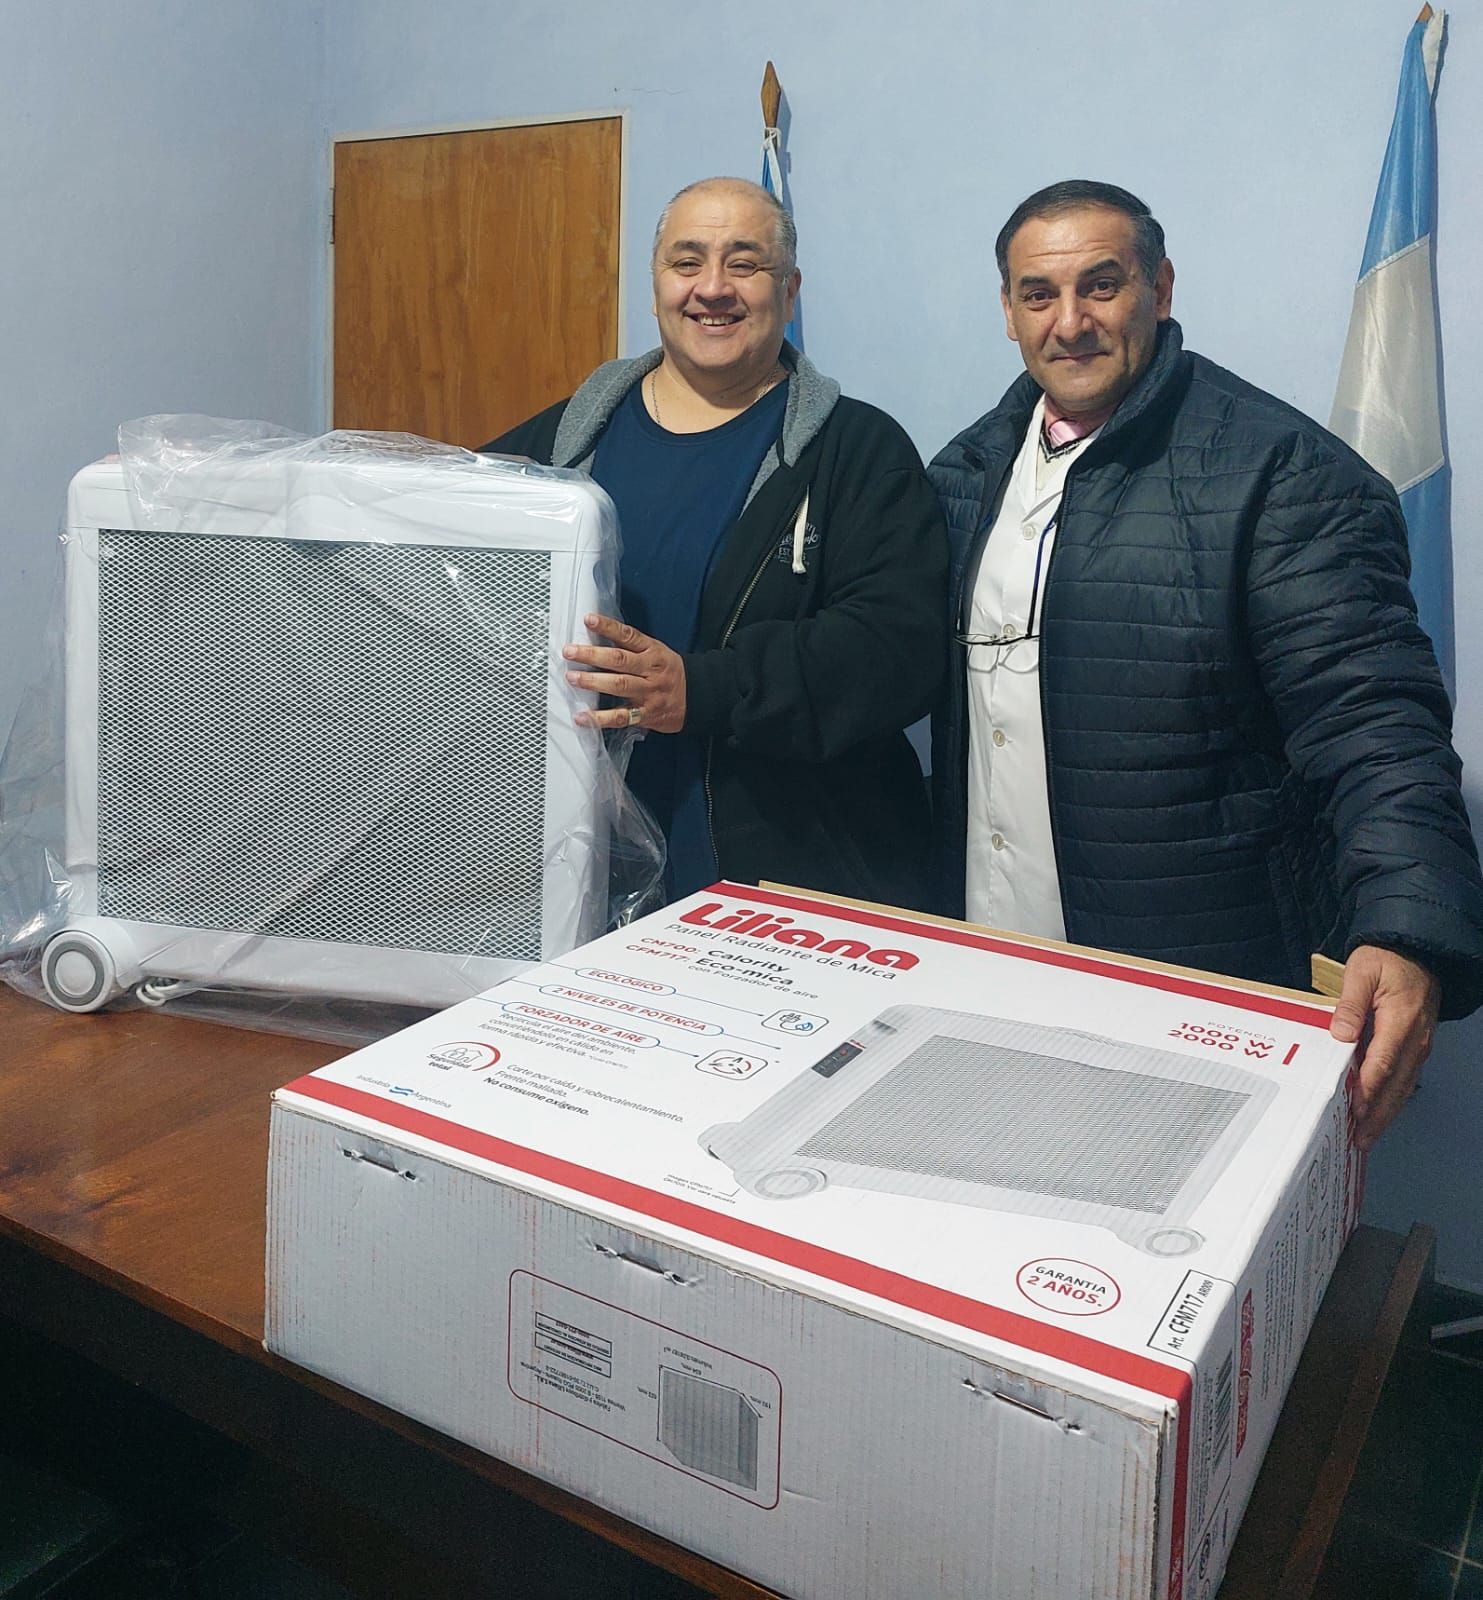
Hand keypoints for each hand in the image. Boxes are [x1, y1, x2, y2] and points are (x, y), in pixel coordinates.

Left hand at [562, 613, 686, 733]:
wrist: (698, 698)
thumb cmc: (670, 673)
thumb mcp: (657, 653)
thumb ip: (632, 648)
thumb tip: (598, 639)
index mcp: (652, 651)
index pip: (629, 635)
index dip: (608, 627)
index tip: (588, 619)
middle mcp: (650, 670)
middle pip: (620, 660)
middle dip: (592, 655)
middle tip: (570, 651)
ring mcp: (649, 693)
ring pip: (620, 685)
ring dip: (593, 682)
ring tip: (572, 677)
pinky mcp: (646, 715)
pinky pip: (622, 717)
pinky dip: (600, 718)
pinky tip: (582, 717)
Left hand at [1329, 945, 1440, 1149]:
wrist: (1417, 949)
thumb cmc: (1386, 959)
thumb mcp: (1362, 972)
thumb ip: (1350, 1003)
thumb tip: (1341, 1034)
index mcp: (1401, 1021)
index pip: (1382, 1063)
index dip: (1368, 1090)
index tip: (1354, 1112)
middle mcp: (1415, 1039)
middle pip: (1396, 1085)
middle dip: (1378, 1115)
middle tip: (1359, 1140)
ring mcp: (1419, 1045)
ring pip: (1403, 1086)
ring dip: (1386, 1112)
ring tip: (1367, 1136)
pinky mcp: (1416, 1045)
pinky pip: (1405, 1077)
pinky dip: (1392, 1098)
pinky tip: (1378, 1111)